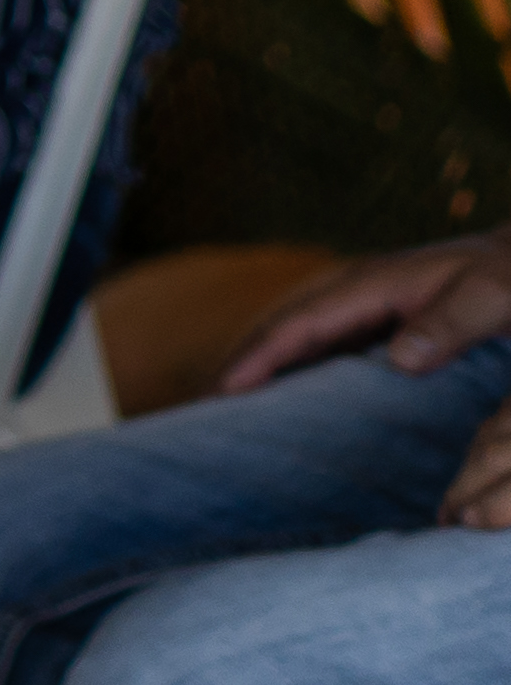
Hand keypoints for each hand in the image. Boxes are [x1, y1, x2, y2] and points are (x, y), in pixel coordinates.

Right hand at [221, 235, 510, 414]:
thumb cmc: (510, 278)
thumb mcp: (489, 299)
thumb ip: (447, 325)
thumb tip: (399, 362)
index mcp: (371, 284)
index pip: (300, 324)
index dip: (260, 356)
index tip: (224, 391)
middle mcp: (356, 290)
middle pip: (283, 326)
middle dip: (242, 360)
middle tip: (203, 407)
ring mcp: (364, 303)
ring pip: (298, 333)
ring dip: (262, 362)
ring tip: (232, 404)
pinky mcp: (378, 318)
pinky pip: (322, 342)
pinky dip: (293, 365)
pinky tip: (290, 394)